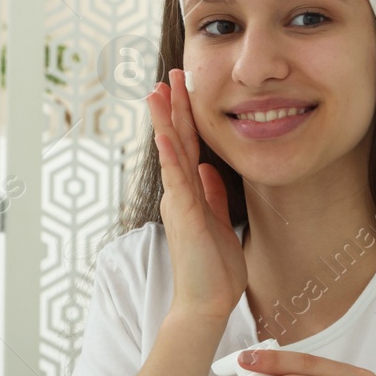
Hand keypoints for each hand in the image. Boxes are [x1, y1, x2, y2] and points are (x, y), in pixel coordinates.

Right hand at [149, 68, 245, 321]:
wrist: (207, 302)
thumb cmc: (213, 267)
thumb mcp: (217, 221)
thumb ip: (211, 194)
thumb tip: (208, 169)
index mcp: (189, 193)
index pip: (188, 146)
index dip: (187, 117)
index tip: (184, 87)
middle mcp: (179, 193)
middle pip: (176, 141)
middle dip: (174, 107)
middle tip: (171, 73)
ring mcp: (180, 203)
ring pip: (170, 154)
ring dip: (165, 121)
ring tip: (158, 90)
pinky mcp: (185, 216)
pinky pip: (177, 181)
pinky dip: (172, 156)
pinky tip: (166, 135)